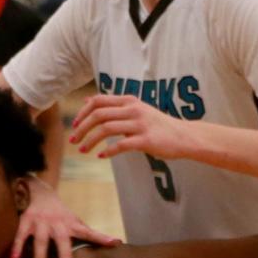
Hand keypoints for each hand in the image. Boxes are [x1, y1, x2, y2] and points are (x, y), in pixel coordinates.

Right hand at [10, 177, 120, 257]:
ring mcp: (41, 222)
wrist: (41, 191)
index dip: (101, 238)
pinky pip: (21, 235)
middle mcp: (57, 224)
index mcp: (71, 224)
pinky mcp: (27, 221)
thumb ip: (89, 234)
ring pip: (41, 241)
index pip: (89, 232)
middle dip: (64, 255)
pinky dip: (17, 246)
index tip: (114, 243)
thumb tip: (115, 243)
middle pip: (62, 240)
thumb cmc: (61, 213)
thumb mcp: (75, 221)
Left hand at [70, 94, 195, 160]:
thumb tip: (88, 101)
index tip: (75, 125)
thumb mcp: (136, 109)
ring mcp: (140, 124)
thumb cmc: (158, 125)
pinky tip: (101, 156)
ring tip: (83, 150)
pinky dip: (108, 151)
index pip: (98, 101)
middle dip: (82, 128)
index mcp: (129, 101)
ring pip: (106, 129)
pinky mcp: (146, 140)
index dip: (83, 112)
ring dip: (90, 140)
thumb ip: (114, 106)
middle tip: (73, 141)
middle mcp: (133, 110)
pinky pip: (121, 145)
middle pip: (98, 115)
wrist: (184, 136)